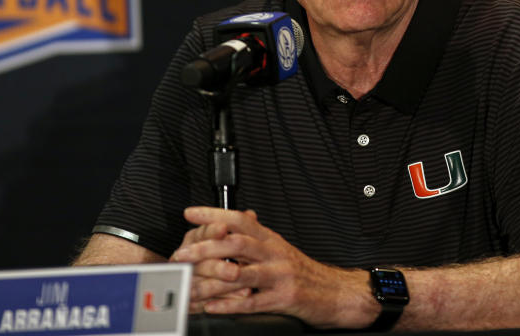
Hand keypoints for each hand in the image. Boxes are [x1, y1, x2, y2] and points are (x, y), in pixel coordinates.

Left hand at [169, 207, 375, 328]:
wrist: (337, 293)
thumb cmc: (304, 272)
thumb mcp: (281, 248)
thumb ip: (259, 235)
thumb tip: (240, 216)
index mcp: (272, 239)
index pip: (240, 219)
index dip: (214, 214)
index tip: (190, 213)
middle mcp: (275, 253)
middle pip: (236, 243)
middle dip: (205, 247)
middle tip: (182, 254)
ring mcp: (280, 276)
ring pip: (240, 274)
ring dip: (210, 280)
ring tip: (189, 285)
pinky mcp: (284, 299)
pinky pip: (251, 303)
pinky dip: (228, 305)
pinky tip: (211, 306)